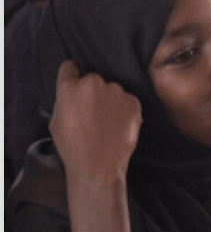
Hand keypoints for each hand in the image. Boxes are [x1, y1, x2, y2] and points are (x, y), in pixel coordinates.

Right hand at [49, 61, 141, 189]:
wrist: (99, 164)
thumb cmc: (73, 146)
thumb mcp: (56, 121)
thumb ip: (64, 101)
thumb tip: (72, 93)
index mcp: (70, 87)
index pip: (70, 67)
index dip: (71, 74)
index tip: (74, 78)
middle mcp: (94, 83)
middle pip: (92, 81)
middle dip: (91, 93)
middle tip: (91, 114)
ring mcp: (116, 91)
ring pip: (111, 91)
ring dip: (109, 101)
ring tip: (105, 124)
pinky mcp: (133, 101)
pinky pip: (126, 101)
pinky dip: (123, 110)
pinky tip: (117, 127)